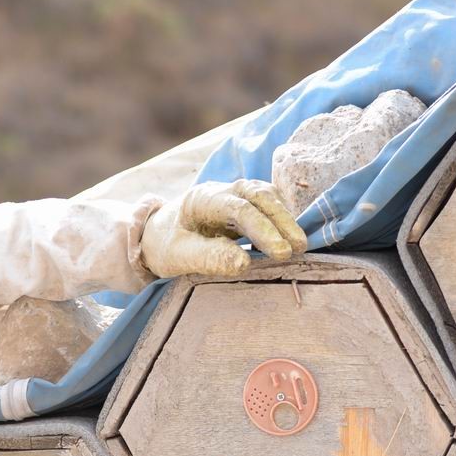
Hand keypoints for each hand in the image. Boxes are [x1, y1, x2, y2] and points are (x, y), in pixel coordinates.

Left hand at [140, 180, 306, 278]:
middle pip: (259, 195)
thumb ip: (209, 258)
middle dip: (282, 219)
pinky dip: (282, 217)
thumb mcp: (179, 257)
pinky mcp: (243, 204)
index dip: (263, 229)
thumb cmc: (165, 246)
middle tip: (300, 247)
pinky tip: (290, 237)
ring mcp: (233, 195)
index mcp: (202, 200)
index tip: (281, 252)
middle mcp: (221, 191)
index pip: (239, 209)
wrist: (156, 235)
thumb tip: (243, 264)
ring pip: (266, 196)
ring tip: (300, 245)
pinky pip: (267, 204)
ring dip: (285, 217)